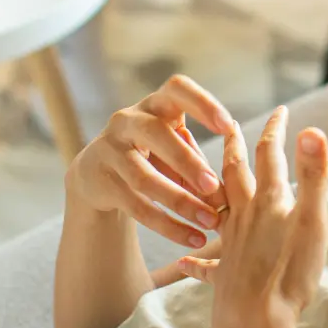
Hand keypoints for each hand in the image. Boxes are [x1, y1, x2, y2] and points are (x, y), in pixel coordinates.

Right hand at [65, 74, 233, 250]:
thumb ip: (199, 164)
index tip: (228, 126)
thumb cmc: (154, 155)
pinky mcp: (100, 180)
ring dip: (180, 202)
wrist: (97, 174)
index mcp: (156, 104)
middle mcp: (128, 120)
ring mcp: (109, 149)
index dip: (202, 104)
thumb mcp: (175, 148)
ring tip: (209, 222)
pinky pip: (136, 205)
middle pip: (156, 135)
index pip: (178, 89)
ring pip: (144, 177)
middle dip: (188, 161)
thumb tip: (229, 193)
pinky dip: (167, 225)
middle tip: (214, 186)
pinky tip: (191, 238)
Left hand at [176, 107, 327, 327]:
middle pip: (234, 175)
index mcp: (267, 202)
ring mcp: (231, 248)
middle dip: (234, 148)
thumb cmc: (288, 273)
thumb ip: (311, 175)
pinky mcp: (225, 279)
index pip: (269, 155)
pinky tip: (185, 263)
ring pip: (216, 210)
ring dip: (209, 190)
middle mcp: (244, 219)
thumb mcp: (311, 220)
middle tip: (229, 128)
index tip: (281, 110)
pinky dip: (197, 263)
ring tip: (200, 179)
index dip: (275, 130)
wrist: (255, 325)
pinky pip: (208, 268)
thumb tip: (311, 129)